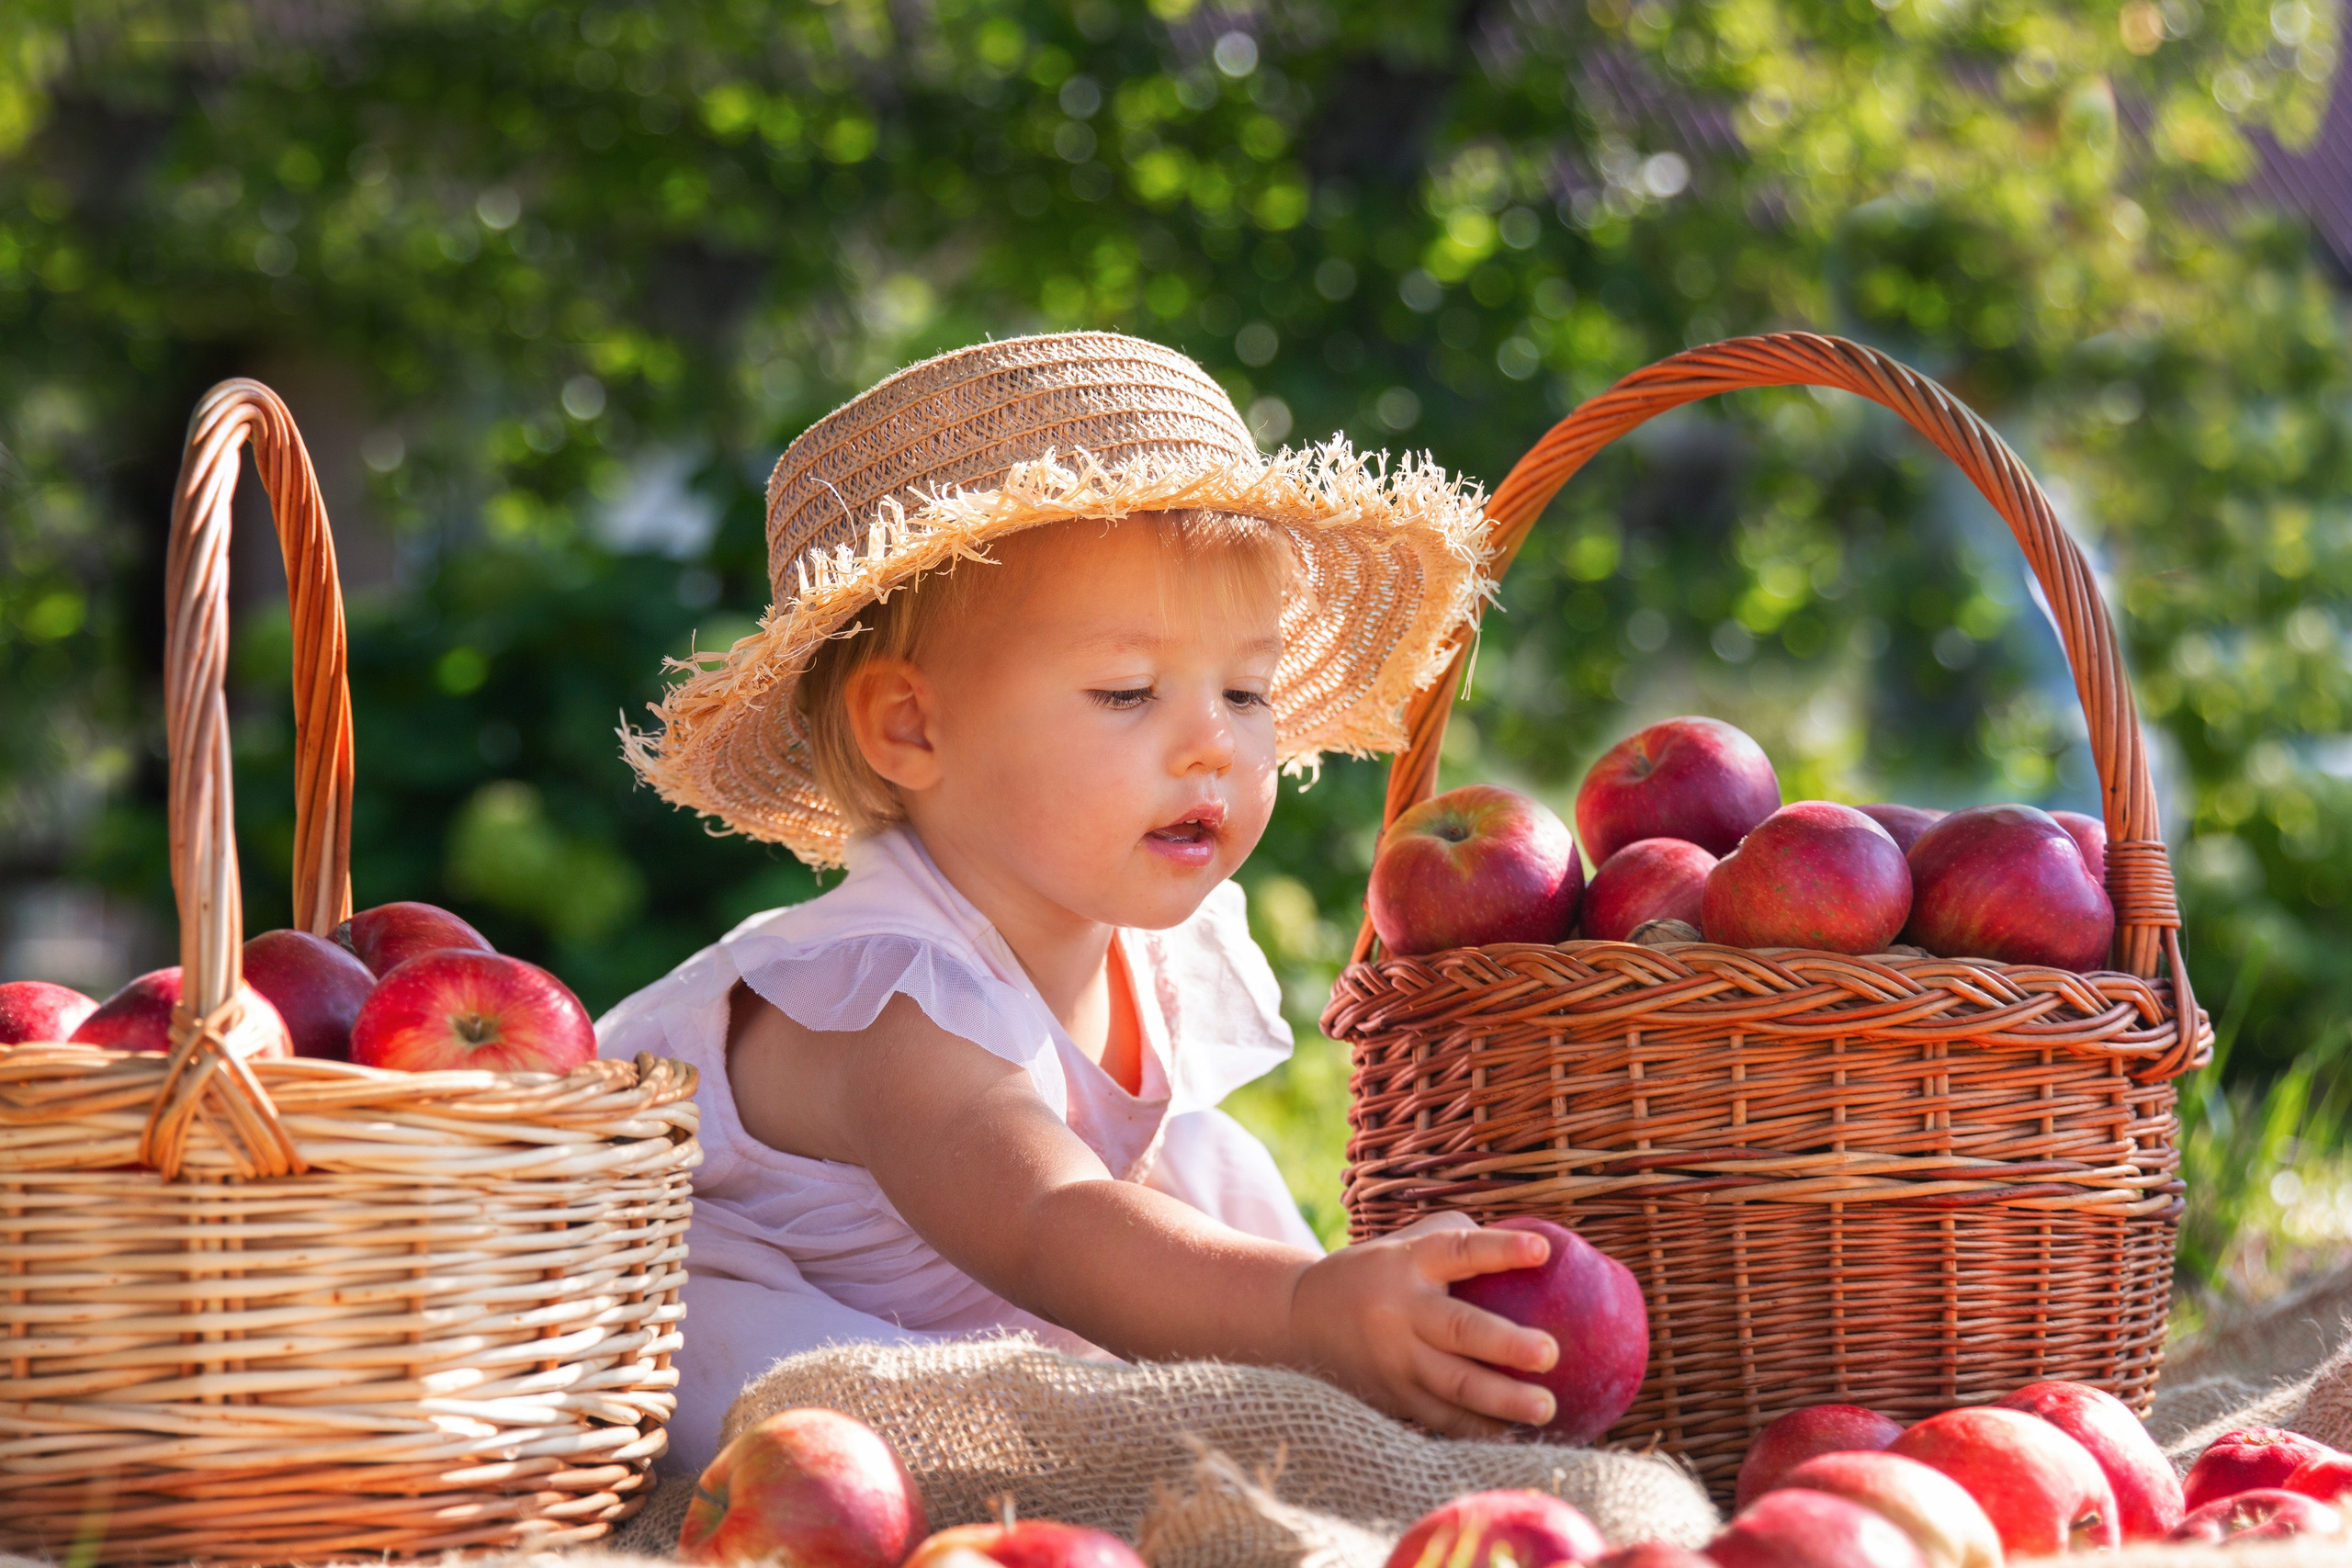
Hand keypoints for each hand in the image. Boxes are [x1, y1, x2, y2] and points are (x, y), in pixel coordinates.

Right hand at [1285, 1212, 1558, 1437]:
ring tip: (1546, 1408)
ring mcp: (1397, 1361)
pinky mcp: (1395, 1399)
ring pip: (1453, 1386)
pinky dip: (1481, 1429)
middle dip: (1505, 1344)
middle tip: (1550, 1353)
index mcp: (1410, 1262)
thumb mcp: (1408, 1242)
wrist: (1304, 1318)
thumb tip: (1537, 1251)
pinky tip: (1519, 1435)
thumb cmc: (1379, 1271)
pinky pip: (1444, 1419)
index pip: (1458, 1251)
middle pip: (1458, 1329)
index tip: (1542, 1251)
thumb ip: (1461, 1239)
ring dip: (1502, 1400)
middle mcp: (1402, 1312)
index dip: (1499, 1250)